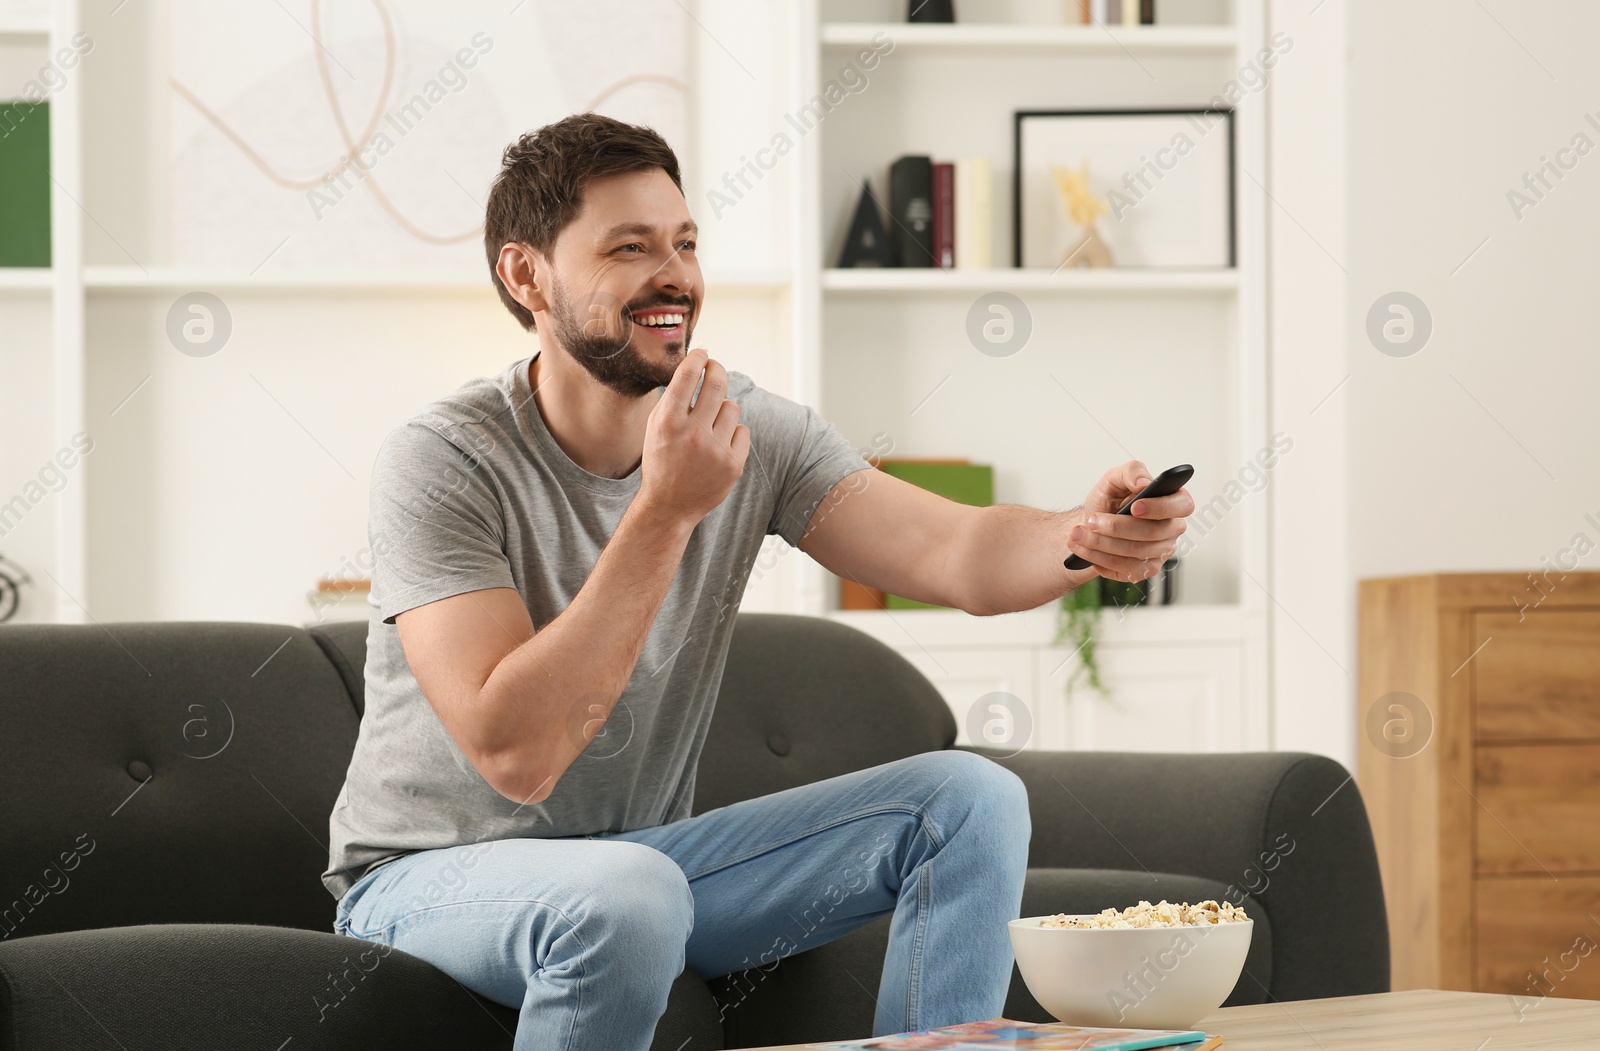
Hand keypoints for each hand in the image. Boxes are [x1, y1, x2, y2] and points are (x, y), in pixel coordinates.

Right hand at [637, 348, 751, 526]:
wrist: (669, 506)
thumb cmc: (661, 461)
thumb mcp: (655, 428)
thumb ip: (674, 399)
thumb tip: (696, 366)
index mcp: (668, 422)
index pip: (688, 375)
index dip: (698, 357)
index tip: (702, 354)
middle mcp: (693, 434)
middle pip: (717, 383)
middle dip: (717, 369)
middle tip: (714, 368)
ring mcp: (716, 450)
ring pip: (732, 407)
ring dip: (721, 410)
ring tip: (709, 425)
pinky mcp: (733, 465)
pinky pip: (742, 430)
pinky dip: (732, 434)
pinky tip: (718, 447)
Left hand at [1066, 460, 1192, 582]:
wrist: (1093, 524)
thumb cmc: (1110, 500)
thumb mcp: (1113, 479)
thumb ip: (1130, 472)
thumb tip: (1143, 483)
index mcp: (1172, 501)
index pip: (1183, 505)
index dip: (1161, 508)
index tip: (1135, 507)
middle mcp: (1172, 528)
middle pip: (1153, 533)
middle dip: (1117, 527)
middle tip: (1092, 521)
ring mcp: (1161, 552)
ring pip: (1136, 552)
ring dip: (1102, 544)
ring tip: (1078, 535)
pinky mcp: (1146, 569)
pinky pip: (1126, 569)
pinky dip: (1100, 559)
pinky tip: (1085, 549)